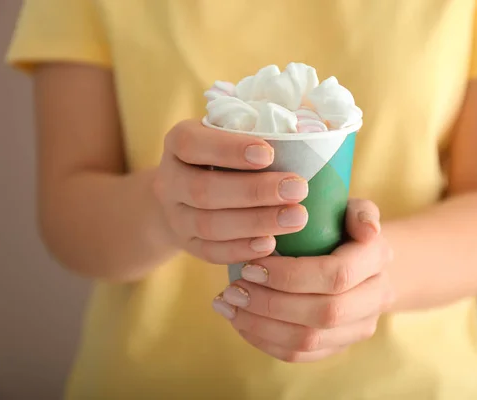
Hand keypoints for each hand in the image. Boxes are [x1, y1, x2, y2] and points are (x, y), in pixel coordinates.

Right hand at [153, 120, 308, 263]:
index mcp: (178, 143)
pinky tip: (271, 244)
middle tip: (298, 188)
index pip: (192, 144)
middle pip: (204, 191)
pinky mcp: (186, 244)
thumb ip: (255, 130)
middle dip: (255, 192)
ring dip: (256, 222)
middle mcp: (169, 180)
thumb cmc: (220, 155)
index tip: (269, 154)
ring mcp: (175, 216)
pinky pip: (210, 252)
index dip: (229, 150)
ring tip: (297, 217)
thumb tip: (308, 132)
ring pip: (209, 225)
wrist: (182, 194)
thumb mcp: (226, 134)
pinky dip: (241, 249)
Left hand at [213, 199, 393, 361]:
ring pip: (309, 340)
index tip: (250, 265)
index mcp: (377, 259)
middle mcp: (376, 297)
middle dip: (270, 304)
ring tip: (228, 306)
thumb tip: (369, 231)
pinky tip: (239, 322)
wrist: (357, 259)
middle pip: (323, 314)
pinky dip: (264, 341)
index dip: (290, 275)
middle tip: (233, 290)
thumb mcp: (351, 208)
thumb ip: (360, 212)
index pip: (337, 275)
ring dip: (261, 326)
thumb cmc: (342, 225)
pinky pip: (300, 355)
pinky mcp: (339, 346)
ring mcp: (359, 327)